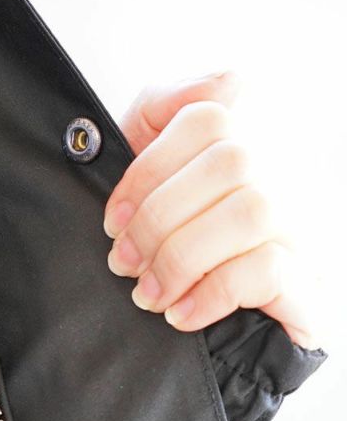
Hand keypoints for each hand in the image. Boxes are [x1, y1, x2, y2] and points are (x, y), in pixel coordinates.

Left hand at [103, 70, 321, 348]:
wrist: (218, 339)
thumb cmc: (176, 245)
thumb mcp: (153, 172)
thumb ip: (166, 109)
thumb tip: (228, 81)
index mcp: (248, 141)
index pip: (206, 116)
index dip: (147, 168)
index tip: (113, 219)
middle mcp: (288, 176)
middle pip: (229, 162)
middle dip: (157, 220)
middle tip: (122, 262)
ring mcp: (305, 227)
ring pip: (252, 213)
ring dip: (180, 258)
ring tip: (147, 294)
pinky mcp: (308, 282)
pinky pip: (267, 270)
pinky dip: (210, 294)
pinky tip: (180, 314)